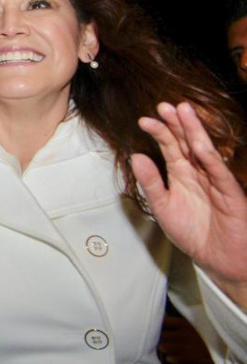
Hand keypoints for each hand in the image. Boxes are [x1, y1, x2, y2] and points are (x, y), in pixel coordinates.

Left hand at [132, 102, 246, 306]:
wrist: (217, 260)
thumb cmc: (192, 233)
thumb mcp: (162, 207)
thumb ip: (150, 182)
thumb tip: (136, 156)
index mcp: (182, 174)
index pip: (170, 147)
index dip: (159, 132)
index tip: (144, 120)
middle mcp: (199, 173)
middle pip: (187, 142)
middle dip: (176, 124)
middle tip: (164, 106)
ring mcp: (216, 181)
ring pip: (205, 152)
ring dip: (194, 132)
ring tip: (184, 112)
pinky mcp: (231, 194)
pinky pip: (220, 174)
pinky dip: (211, 160)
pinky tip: (201, 146)